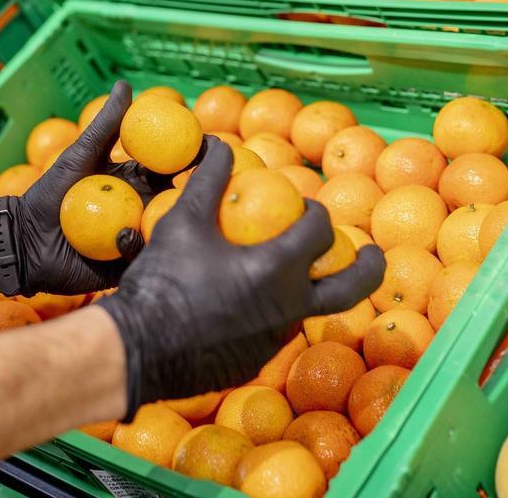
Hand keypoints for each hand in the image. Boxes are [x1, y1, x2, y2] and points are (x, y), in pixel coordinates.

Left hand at [0, 80, 193, 295]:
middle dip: (199, 192)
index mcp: (134, 184)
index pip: (170, 169)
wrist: (24, 240)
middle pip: (177, 201)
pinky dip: (147, 250)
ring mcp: (137, 240)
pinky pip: (145, 258)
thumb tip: (126, 84)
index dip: (191, 158)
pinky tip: (141, 239)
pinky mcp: (127, 266)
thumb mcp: (80, 156)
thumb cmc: (49, 195)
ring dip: (179, 224)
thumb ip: (106, 125)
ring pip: (166, 232)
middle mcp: (141, 211)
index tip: (211, 146)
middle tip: (215, 181)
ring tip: (186, 215)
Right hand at [100, 138, 385, 416]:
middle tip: (372, 252)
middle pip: (351, 288)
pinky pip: (273, 334)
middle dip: (368, 267)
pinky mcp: (254, 364)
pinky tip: (243, 306)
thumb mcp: (183, 221)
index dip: (317, 213)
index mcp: (277, 270)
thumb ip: (209, 179)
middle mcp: (288, 309)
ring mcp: (274, 343)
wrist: (135, 349)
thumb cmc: (162, 280)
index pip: (319, 233)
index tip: (307, 207)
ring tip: (287, 274)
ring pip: (306, 312)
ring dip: (306, 290)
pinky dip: (270, 315)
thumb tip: (219, 143)